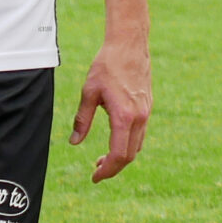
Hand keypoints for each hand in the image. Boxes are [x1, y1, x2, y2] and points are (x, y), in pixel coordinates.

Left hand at [71, 34, 150, 181]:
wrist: (129, 45)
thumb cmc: (107, 66)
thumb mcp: (89, 92)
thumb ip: (82, 119)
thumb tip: (74, 142)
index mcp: (124, 117)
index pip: (118, 155)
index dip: (107, 171)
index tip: (95, 177)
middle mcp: (139, 118)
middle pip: (130, 156)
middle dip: (113, 168)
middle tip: (96, 171)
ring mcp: (146, 113)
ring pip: (137, 146)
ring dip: (121, 157)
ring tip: (103, 159)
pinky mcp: (147, 107)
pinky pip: (140, 134)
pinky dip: (128, 144)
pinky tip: (115, 140)